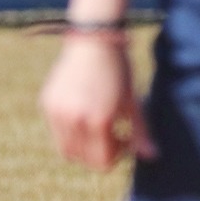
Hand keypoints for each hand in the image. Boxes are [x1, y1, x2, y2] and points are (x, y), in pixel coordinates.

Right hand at [38, 35, 154, 172]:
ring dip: (82, 147)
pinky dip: (69, 131)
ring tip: (95, 127)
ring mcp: (57, 112)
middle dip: (98, 153)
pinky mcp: (47, 103)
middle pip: (83, 159)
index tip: (123, 139)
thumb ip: (140, 132)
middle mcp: (75, 120)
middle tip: (110, 135)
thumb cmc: (118, 70)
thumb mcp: (132, 102)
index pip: (102, 161)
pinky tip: (83, 112)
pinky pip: (56, 131)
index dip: (116, 156)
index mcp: (99, 121)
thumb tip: (152, 157)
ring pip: (66, 150)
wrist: (93, 39)